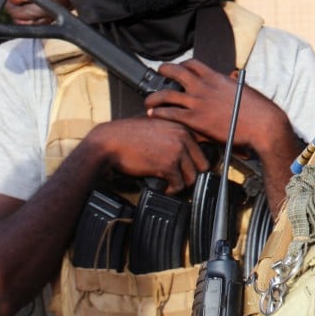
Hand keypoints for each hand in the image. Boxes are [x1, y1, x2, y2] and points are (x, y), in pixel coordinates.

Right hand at [83, 116, 209, 193]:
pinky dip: (172, 189)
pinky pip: (179, 184)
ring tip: (171, 183)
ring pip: (193, 176)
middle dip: (192, 173)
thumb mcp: (156, 125)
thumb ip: (173, 133)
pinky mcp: (168, 165)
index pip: (204, 146)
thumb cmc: (128, 135)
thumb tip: (186, 148)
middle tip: (181, 178)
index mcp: (182, 126)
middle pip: (203, 163)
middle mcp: (183, 136)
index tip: (191, 166)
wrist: (109, 141)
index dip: (198, 159)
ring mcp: (177, 150)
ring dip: (182, 183)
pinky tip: (164, 187)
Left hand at [146, 59, 286, 153]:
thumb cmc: (257, 109)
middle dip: (165, 70)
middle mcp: (204, 87)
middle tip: (160, 72)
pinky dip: (158, 113)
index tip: (179, 68)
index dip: (183, 65)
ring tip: (148, 99)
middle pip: (176, 72)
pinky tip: (152, 114)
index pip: (194, 64)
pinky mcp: (195, 119)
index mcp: (216, 78)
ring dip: (154, 96)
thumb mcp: (243, 89)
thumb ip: (232, 83)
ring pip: (167, 94)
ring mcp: (198, 103)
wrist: (261, 124)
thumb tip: (232, 77)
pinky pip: (170, 113)